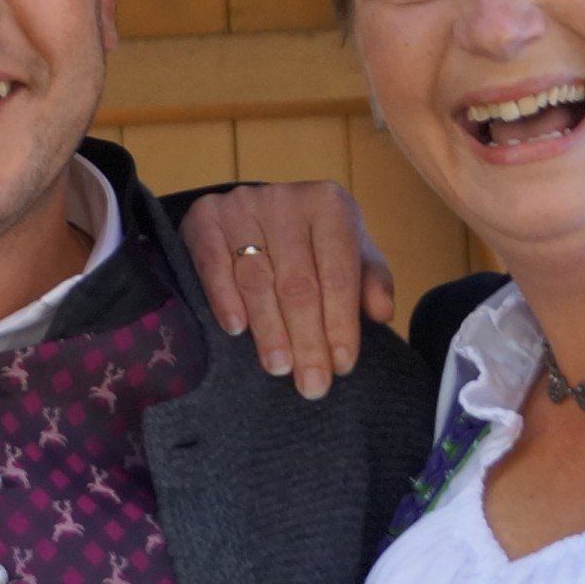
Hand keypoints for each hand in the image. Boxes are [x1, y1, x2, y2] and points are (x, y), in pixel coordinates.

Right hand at [182, 180, 394, 398]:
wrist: (252, 211)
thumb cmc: (309, 242)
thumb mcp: (348, 252)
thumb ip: (370, 280)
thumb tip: (380, 313)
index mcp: (329, 204)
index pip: (338, 275)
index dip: (341, 324)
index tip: (341, 366)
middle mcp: (285, 199)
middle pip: (298, 284)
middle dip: (307, 339)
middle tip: (311, 384)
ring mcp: (241, 205)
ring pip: (257, 280)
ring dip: (269, 330)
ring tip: (280, 367)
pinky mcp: (204, 217)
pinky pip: (213, 265)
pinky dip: (224, 300)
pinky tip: (236, 330)